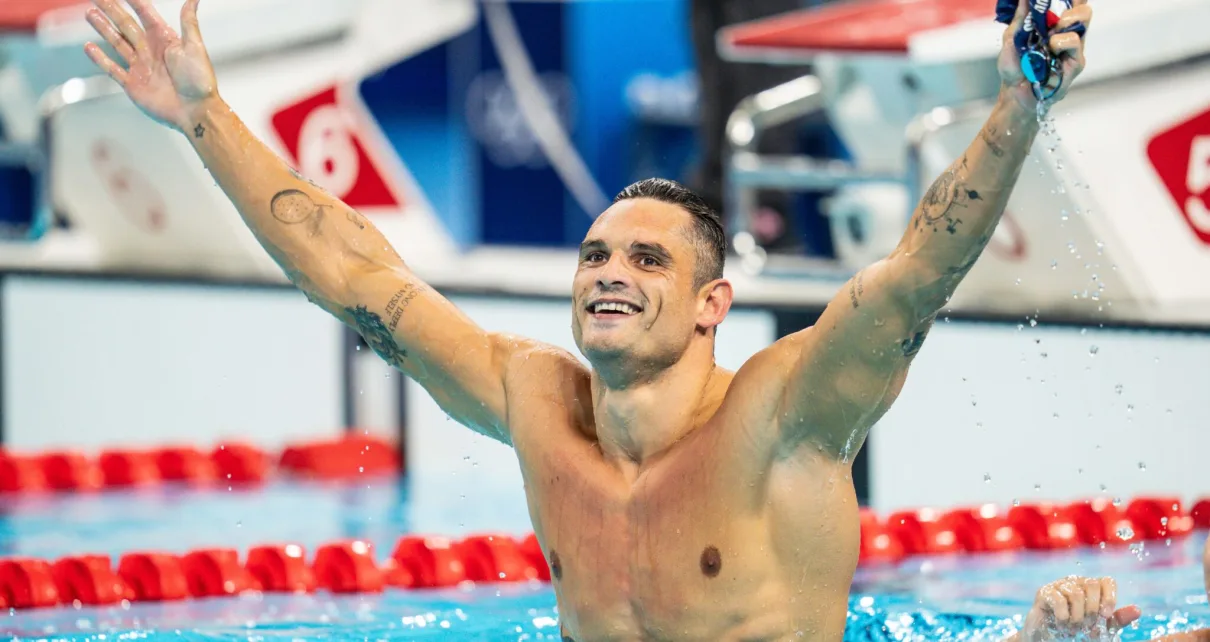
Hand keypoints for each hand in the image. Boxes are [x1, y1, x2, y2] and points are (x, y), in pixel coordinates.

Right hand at [83, 0, 216, 132]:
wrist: (195, 111)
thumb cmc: (199, 80)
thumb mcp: (194, 47)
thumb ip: (189, 22)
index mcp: (165, 39)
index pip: (144, 14)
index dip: (133, 0)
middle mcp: (151, 50)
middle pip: (126, 24)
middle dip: (111, 9)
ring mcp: (141, 67)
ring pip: (117, 42)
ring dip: (103, 28)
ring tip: (90, 13)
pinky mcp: (133, 84)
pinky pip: (112, 68)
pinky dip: (100, 58)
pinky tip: (88, 47)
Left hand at [996, 0, 1091, 109]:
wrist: (1015, 93)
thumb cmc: (1015, 68)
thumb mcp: (1012, 39)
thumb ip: (1020, 18)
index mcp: (1054, 27)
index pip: (1073, 5)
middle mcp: (1067, 35)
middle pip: (1084, 10)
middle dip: (1072, 6)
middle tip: (1055, 17)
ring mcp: (1074, 48)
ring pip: (1083, 21)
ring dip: (1064, 22)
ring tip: (1049, 36)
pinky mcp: (1076, 62)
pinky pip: (1074, 42)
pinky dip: (1060, 42)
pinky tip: (1051, 49)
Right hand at [1018, 576, 1139, 640]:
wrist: (1050, 638)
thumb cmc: (1078, 630)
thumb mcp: (1101, 628)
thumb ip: (1117, 619)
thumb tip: (1138, 610)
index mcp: (1092, 588)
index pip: (1107, 581)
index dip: (1110, 597)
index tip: (1106, 615)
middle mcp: (1076, 582)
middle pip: (1092, 584)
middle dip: (1093, 609)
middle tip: (1087, 624)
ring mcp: (1059, 585)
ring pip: (1076, 594)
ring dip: (1077, 617)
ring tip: (1074, 628)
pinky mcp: (1044, 592)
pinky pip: (1059, 600)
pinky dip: (1063, 617)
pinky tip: (1061, 624)